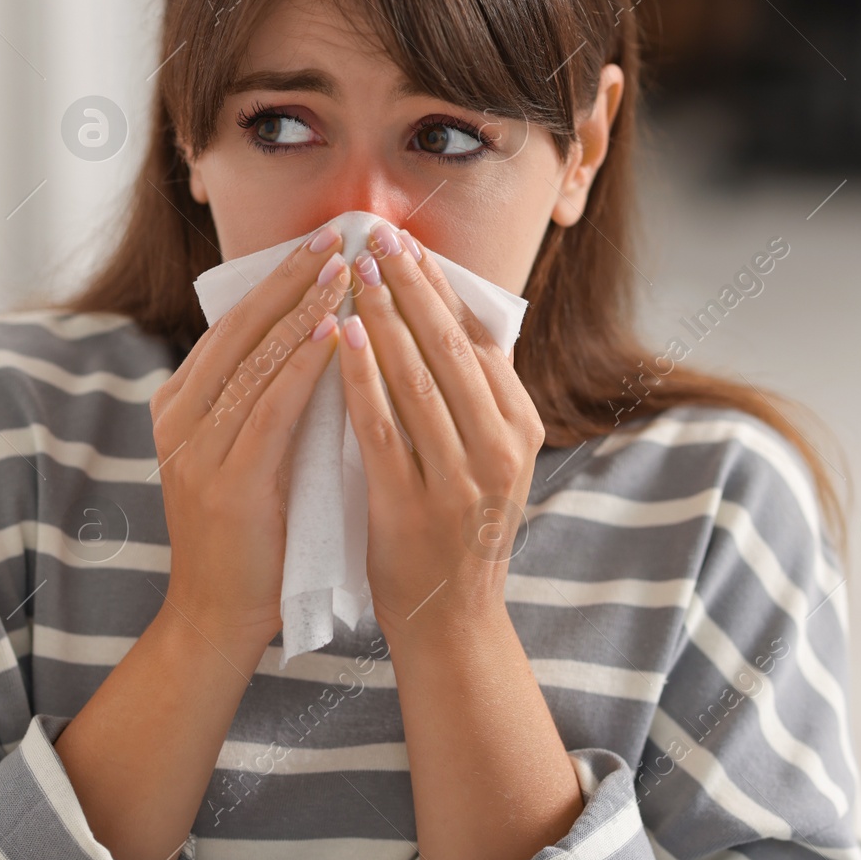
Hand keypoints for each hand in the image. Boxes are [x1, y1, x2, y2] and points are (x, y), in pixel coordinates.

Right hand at [148, 223, 351, 649]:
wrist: (217, 616)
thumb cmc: (250, 534)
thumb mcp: (245, 452)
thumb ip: (264, 400)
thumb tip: (317, 335)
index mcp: (180, 404)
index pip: (232, 325)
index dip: (277, 279)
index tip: (322, 240)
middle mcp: (179, 417)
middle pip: (239, 328)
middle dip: (290, 276)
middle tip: (336, 233)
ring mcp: (195, 449)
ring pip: (254, 360)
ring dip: (304, 309)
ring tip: (346, 269)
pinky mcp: (224, 482)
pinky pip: (269, 409)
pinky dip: (302, 368)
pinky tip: (334, 334)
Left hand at [335, 221, 545, 647]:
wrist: (451, 623)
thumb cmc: (456, 529)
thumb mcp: (485, 459)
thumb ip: (473, 397)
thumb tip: (451, 317)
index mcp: (520, 429)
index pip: (479, 339)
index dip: (441, 286)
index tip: (408, 244)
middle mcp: (500, 448)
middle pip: (450, 346)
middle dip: (410, 285)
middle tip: (376, 236)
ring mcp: (460, 478)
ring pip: (417, 377)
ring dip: (383, 315)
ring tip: (352, 270)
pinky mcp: (412, 505)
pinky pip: (381, 424)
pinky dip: (361, 374)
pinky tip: (340, 335)